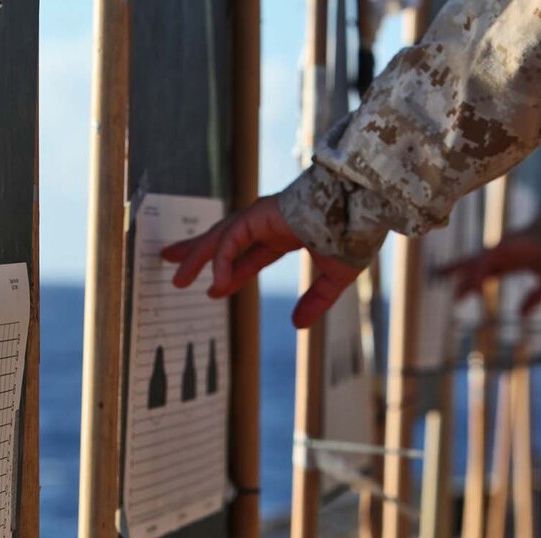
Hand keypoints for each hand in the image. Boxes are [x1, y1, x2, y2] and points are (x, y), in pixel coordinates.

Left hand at [160, 196, 363, 328]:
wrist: (366, 208)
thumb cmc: (356, 233)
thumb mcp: (335, 277)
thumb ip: (316, 300)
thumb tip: (298, 325)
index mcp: (285, 233)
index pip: (248, 255)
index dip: (229, 273)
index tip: (213, 290)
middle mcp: (269, 222)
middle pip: (224, 240)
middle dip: (198, 253)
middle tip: (174, 268)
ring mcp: (262, 216)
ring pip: (220, 237)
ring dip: (197, 256)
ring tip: (177, 278)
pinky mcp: (260, 214)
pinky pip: (232, 240)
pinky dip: (221, 261)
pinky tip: (216, 284)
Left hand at [438, 227, 540, 314]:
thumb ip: (535, 298)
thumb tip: (520, 316)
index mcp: (509, 260)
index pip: (485, 272)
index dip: (473, 282)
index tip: (460, 294)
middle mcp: (500, 254)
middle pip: (472, 263)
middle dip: (455, 270)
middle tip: (438, 277)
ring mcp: (499, 250)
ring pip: (475, 265)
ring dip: (466, 281)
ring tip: (456, 298)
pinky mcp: (501, 248)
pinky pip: (483, 265)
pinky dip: (478, 278)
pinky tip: (475, 292)